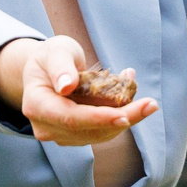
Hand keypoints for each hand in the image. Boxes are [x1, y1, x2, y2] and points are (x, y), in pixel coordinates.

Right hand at [0, 36, 156, 147]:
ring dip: (127, 119)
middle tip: (151, 105)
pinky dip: (121, 117)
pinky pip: (102, 131)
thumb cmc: (51, 56)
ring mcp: (60, 134)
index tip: (125, 116)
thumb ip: (60, 66)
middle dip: (123, 119)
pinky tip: (134, 100)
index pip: (69, 117)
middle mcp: (46, 126)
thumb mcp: (54, 51)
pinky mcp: (75, 136)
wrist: (46, 70)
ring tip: (146, 100)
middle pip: (89, 130)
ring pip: (99, 134)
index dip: (98, 118)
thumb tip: (67, 86)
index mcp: (36, 105)